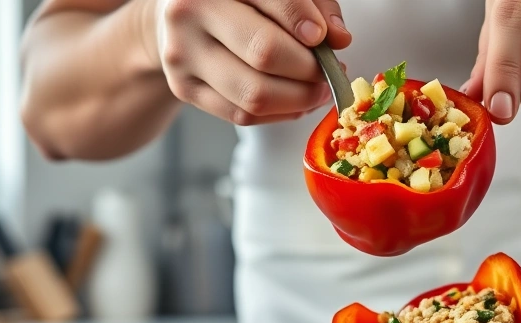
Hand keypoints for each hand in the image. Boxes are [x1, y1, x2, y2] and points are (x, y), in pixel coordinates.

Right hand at [147, 0, 350, 124]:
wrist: (182, 16)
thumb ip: (311, 4)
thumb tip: (338, 38)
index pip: (272, 0)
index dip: (303, 22)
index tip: (323, 38)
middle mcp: (189, 14)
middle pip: (264, 53)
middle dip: (309, 68)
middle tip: (330, 70)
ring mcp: (183, 55)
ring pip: (255, 94)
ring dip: (300, 98)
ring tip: (318, 89)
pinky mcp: (184, 89)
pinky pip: (242, 114)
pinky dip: (280, 112)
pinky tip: (295, 100)